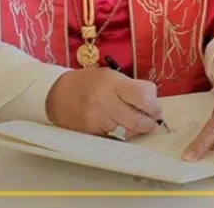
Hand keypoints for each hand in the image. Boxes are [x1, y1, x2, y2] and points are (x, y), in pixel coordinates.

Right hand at [45, 68, 162, 139]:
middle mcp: (104, 101)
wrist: (56, 95)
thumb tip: (152, 102)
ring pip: (127, 132)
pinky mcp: (91, 133)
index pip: (143, 97)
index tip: (156, 109)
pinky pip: (114, 138)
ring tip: (135, 123)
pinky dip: (121, 135)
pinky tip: (119, 127)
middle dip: (149, 123)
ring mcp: (97, 120)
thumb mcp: (110, 76)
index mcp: (112, 83)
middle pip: (138, 120)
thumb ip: (131, 87)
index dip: (154, 106)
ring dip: (136, 130)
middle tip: (151, 121)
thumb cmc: (87, 83)